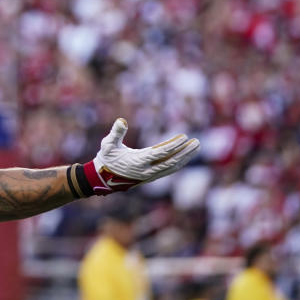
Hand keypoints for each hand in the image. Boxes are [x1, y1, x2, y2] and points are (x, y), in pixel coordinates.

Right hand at [82, 119, 199, 193]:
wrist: (102, 178)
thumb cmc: (105, 158)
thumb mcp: (107, 144)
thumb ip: (116, 132)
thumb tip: (122, 120)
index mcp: (138, 162)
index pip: (160, 153)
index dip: (173, 145)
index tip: (184, 137)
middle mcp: (146, 171)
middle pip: (171, 162)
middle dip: (185, 152)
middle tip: (197, 142)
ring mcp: (150, 176)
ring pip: (172, 167)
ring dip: (185, 157)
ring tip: (195, 147)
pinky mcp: (151, 177)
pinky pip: (168, 170)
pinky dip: (178, 163)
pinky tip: (185, 156)